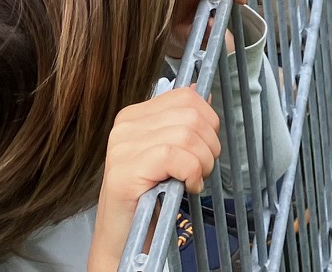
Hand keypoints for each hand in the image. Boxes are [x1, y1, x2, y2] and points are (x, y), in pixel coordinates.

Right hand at [88, 90, 220, 271]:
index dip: (208, 120)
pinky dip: (191, 173)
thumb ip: (181, 123)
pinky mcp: (124, 171)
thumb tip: (203, 93)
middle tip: (203, 169)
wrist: (123, 238)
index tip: (206, 146)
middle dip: (209, 145)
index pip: (184, 96)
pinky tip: (188, 187)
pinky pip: (173, 156)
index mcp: (135, 116)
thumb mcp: (169, 154)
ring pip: (185, 134)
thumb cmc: (148, 197)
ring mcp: (122, 148)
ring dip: (202, 162)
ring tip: (195, 179)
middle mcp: (125, 126)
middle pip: (190, 115)